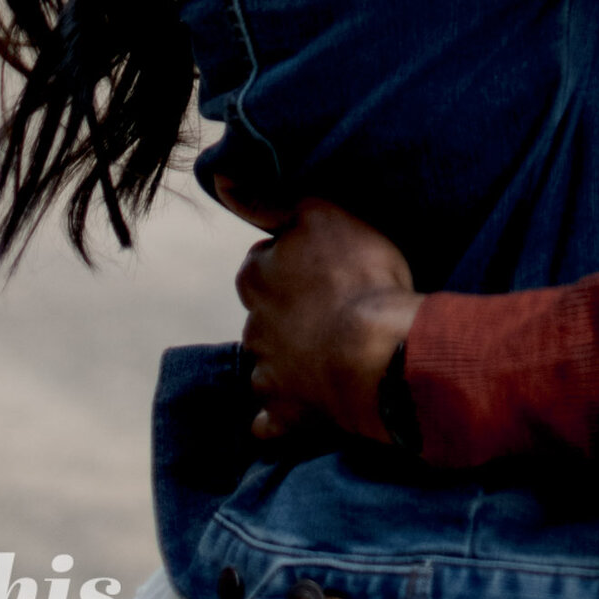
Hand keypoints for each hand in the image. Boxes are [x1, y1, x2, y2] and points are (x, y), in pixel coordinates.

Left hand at [235, 196, 423, 446]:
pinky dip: (278, 416)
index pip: (261, 264)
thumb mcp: (320, 215)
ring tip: (324, 355)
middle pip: (263, 315)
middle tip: (327, 309)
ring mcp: (268, 375)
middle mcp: (252, 328)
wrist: (376, 354)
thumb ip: (268, 199)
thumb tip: (221, 178)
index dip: (290, 262)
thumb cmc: (356, 276)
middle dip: (285, 313)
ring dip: (285, 361)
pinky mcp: (286, 416)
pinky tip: (294, 411)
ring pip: (265, 364)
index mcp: (256, 278)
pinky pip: (270, 420)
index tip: (319, 265)